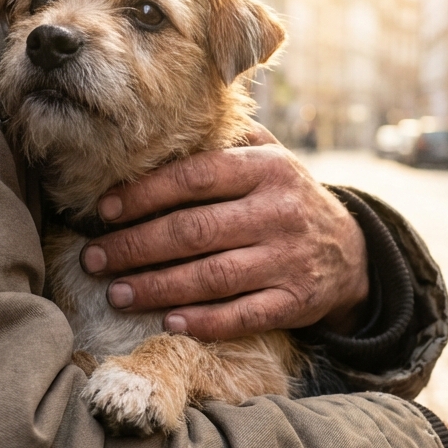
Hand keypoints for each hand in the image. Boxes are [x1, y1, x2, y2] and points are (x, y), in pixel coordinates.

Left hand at [78, 128, 369, 341]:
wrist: (352, 252)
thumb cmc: (287, 200)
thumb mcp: (271, 159)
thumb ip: (228, 141)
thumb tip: (161, 125)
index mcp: (268, 169)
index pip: (196, 178)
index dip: (146, 194)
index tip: (105, 210)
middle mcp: (279, 212)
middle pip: (194, 231)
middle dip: (136, 246)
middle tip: (95, 257)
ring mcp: (289, 260)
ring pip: (212, 277)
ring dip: (157, 288)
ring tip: (117, 293)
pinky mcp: (295, 302)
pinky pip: (243, 316)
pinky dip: (204, 322)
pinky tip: (169, 323)